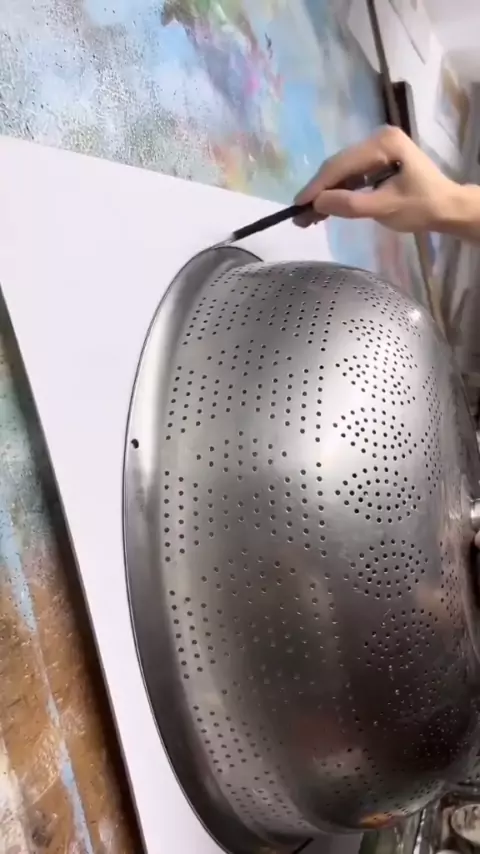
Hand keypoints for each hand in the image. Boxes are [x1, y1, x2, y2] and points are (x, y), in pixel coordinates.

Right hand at [294, 126, 458, 233]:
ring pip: (341, 172)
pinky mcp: (375, 161)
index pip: (341, 164)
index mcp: (383, 143)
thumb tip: (316, 203)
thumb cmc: (421, 207)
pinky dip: (337, 193)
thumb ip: (350, 204)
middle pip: (338, 166)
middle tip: (298, 216)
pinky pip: (350, 176)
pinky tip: (324, 209)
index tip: (297, 205)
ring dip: (324, 194)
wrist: (447, 208)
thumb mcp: (385, 208)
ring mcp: (376, 149)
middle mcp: (377, 139)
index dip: (317, 186)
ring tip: (307, 218)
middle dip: (318, 192)